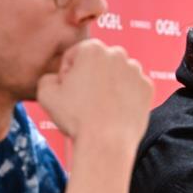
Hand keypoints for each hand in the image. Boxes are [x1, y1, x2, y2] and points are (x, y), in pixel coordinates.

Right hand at [37, 39, 152, 147]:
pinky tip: (114, 112)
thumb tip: (56, 78)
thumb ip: (47, 78)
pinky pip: (131, 88)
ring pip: (116, 74)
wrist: (106, 143)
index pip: (73, 58)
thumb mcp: (46, 94)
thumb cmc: (76, 119)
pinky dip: (124, 97)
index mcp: (91, 48)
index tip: (69, 93)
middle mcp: (117, 53)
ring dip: (108, 86)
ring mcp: (135, 70)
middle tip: (84, 101)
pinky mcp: (147, 87)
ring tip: (100, 108)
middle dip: (90, 77)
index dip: (66, 77)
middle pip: (97, 63)